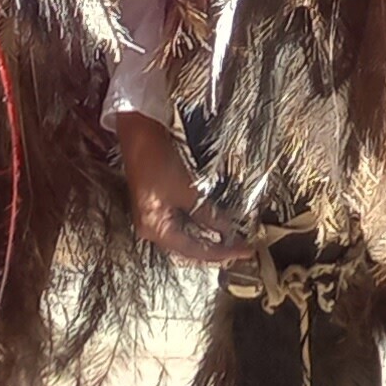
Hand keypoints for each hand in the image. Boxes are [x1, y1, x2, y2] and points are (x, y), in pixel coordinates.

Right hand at [115, 110, 247, 266]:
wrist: (140, 132)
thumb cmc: (158, 162)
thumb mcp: (187, 191)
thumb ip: (208, 214)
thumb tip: (230, 231)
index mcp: (155, 230)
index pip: (193, 251)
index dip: (221, 253)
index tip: (245, 251)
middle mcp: (153, 227)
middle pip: (189, 246)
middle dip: (216, 248)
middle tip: (243, 247)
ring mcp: (157, 214)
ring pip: (189, 232)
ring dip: (211, 234)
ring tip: (235, 237)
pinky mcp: (162, 200)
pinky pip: (186, 219)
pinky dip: (203, 221)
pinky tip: (218, 220)